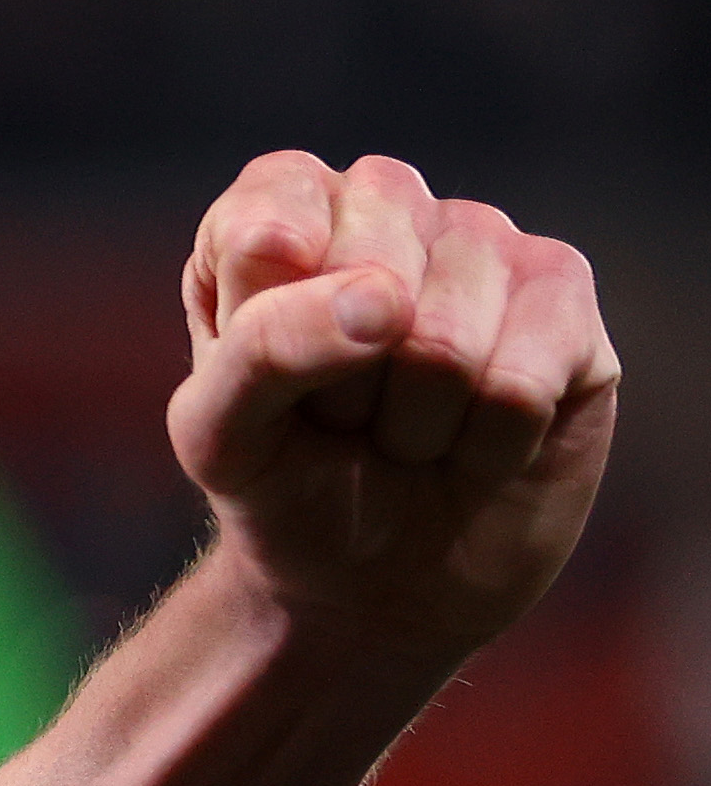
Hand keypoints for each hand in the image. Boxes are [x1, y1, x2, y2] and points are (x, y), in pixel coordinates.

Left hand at [172, 151, 617, 678]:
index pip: (270, 221)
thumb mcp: (217, 436)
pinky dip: (483, 448)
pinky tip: (474, 444)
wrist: (372, 581)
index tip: (260, 381)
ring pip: (445, 339)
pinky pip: (519, 383)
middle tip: (342, 417)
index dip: (261, 325)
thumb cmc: (284, 486)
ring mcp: (486, 241)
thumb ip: (259, 351)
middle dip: (341, 386)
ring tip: (405, 433)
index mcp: (282, 210)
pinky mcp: (566, 298)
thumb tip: (384, 297)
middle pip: (369, 273)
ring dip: (411, 426)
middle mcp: (388, 204)